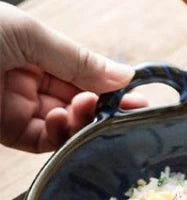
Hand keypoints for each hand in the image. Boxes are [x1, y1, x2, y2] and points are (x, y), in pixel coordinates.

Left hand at [0, 4, 146, 151]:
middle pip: (78, 102)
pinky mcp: (9, 133)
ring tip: (86, 108)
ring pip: (67, 124)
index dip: (109, 86)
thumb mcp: (29, 35)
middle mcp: (28, 80)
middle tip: (126, 111)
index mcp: (32, 50)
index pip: (81, 73)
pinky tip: (62, 120)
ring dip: (82, 120)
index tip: (138, 97)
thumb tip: (125, 75)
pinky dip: (61, 135)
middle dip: (102, 107)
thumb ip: (78, 60)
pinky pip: (47, 141)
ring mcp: (19, 108)